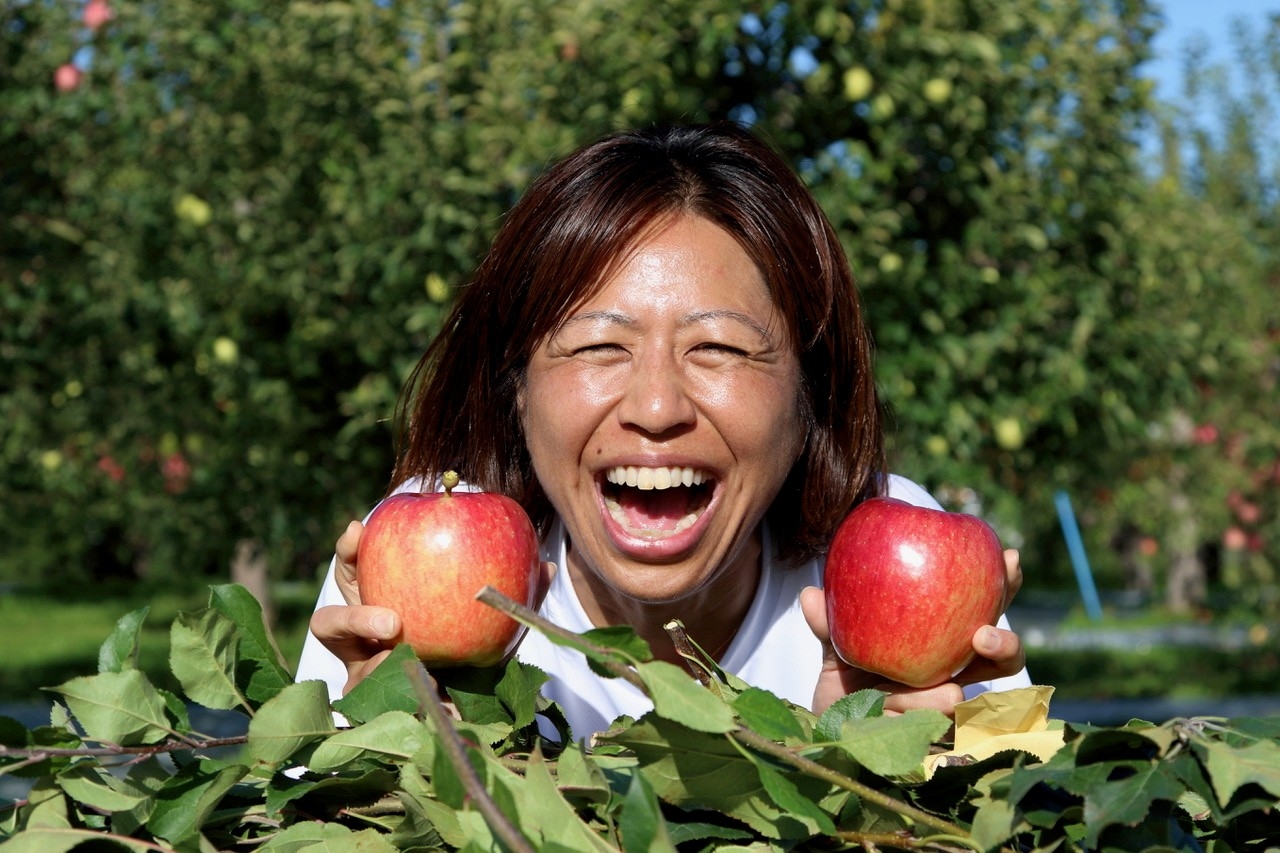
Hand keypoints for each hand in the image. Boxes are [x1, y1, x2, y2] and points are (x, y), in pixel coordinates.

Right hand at [308, 519, 555, 695]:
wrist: (475, 718)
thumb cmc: (476, 660)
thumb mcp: (492, 625)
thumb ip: (514, 597)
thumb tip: (548, 565)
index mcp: (381, 606)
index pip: (353, 575)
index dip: (349, 552)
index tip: (358, 530)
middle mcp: (362, 644)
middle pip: (331, 623)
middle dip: (354, 616)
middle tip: (393, 623)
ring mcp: (363, 684)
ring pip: (353, 679)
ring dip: (379, 673)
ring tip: (419, 680)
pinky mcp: (375, 718)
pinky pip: (382, 714)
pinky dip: (410, 707)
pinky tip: (440, 706)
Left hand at [800, 548, 1025, 716]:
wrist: (831, 732)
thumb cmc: (845, 683)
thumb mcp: (837, 648)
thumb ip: (830, 623)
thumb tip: (812, 594)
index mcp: (942, 642)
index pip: (982, 609)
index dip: (1003, 585)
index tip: (1010, 559)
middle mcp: (955, 674)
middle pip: (1002, 657)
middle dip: (1004, 644)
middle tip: (982, 636)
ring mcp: (949, 710)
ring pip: (962, 698)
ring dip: (934, 695)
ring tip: (923, 694)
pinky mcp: (934, 743)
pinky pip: (933, 730)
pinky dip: (907, 718)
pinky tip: (892, 715)